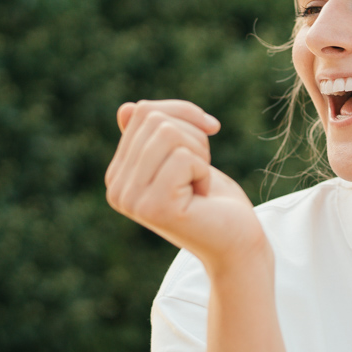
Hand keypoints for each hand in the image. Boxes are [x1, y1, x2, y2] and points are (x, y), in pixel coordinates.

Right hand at [105, 100, 263, 269]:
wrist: (235, 243)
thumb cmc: (212, 198)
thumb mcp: (184, 154)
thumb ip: (155, 133)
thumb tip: (126, 108)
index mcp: (118, 173)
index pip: (141, 112)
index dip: (183, 117)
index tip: (198, 153)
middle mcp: (115, 188)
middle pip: (155, 120)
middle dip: (193, 138)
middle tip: (199, 173)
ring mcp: (131, 199)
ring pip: (169, 134)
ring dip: (200, 156)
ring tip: (198, 186)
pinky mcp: (154, 207)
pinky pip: (184, 157)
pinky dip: (205, 173)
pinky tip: (201, 199)